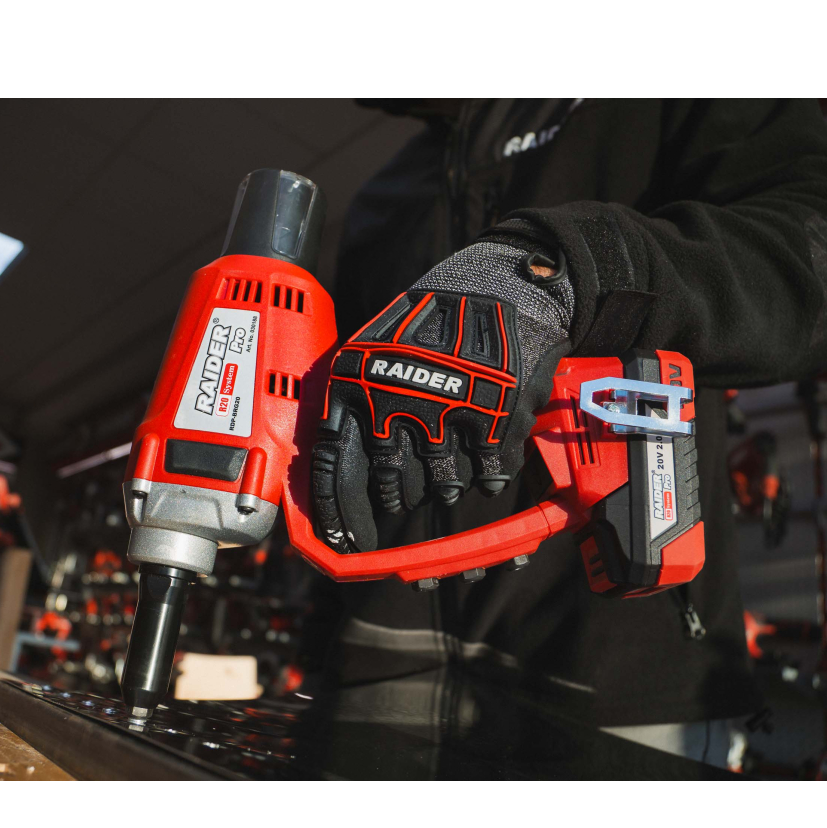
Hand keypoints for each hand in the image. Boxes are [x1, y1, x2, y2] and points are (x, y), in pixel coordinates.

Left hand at [312, 237, 573, 552]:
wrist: (493, 285)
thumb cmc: (426, 320)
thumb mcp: (372, 349)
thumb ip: (353, 402)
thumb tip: (333, 463)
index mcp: (356, 386)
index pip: (334, 466)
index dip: (337, 512)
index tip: (342, 542)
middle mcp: (395, 402)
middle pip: (392, 482)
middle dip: (398, 495)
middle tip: (402, 495)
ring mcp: (445, 412)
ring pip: (441, 483)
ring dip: (444, 484)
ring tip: (448, 471)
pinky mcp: (492, 417)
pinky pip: (486, 473)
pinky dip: (488, 475)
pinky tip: (486, 461)